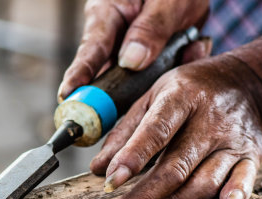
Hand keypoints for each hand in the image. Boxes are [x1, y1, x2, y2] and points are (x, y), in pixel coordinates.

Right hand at [58, 0, 208, 100]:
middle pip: (107, 76)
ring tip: (184, 52)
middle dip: (114, 97)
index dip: (79, 77)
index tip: (68, 97)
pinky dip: (180, 64)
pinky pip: (161, 77)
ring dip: (160, 76)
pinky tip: (194, 47)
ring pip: (137, 81)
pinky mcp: (150, 62)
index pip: (90, 51)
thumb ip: (151, 28)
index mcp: (107, 14)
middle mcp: (114, 38)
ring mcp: (132, 53)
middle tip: (107, 120)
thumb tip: (130, 62)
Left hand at [92, 55, 261, 198]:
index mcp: (180, 98)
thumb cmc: (189, 93)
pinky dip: (238, 192)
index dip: (132, 157)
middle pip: (175, 166)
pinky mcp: (252, 155)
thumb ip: (124, 132)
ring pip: (204, 179)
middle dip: (144, 196)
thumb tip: (98, 169)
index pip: (155, 131)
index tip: (110, 182)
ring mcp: (232, 140)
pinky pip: (246, 178)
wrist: (247, 82)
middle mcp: (209, 120)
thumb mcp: (152, 97)